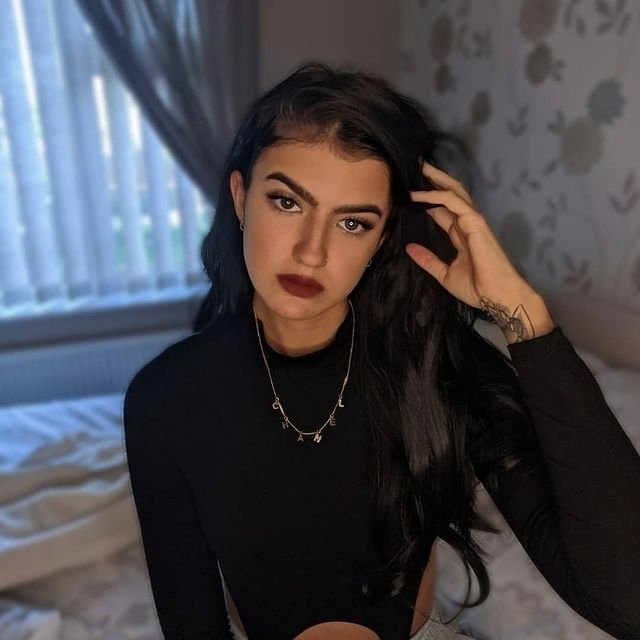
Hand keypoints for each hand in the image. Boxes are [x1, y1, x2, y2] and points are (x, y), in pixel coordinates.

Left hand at [405, 161, 554, 341]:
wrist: (496, 297)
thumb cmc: (477, 288)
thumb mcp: (444, 274)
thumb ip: (428, 260)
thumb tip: (409, 249)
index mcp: (461, 234)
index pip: (442, 211)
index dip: (427, 200)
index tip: (410, 191)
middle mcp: (467, 223)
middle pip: (449, 194)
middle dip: (434, 180)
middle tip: (416, 167)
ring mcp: (473, 221)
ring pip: (453, 192)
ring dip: (436, 179)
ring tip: (419, 168)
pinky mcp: (475, 222)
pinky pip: (453, 202)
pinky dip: (436, 196)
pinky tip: (420, 194)